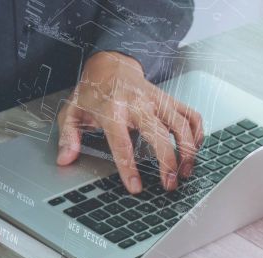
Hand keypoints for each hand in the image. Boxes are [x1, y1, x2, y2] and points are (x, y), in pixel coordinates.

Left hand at [56, 51, 203, 193]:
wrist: (110, 65)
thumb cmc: (92, 93)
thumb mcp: (72, 112)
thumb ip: (68, 137)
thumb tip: (64, 159)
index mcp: (112, 109)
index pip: (121, 142)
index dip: (129, 167)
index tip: (136, 188)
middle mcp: (137, 103)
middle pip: (159, 134)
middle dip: (168, 161)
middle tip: (170, 184)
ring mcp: (156, 100)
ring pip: (181, 124)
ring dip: (188, 150)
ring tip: (185, 172)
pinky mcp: (169, 99)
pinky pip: (191, 114)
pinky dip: (197, 133)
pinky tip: (194, 151)